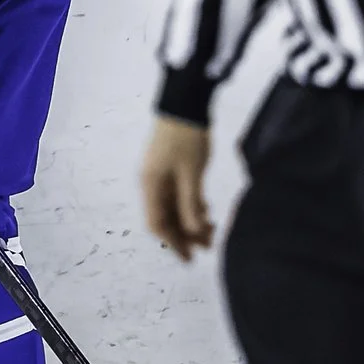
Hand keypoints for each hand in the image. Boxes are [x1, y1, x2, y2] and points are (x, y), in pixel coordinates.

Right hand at [140, 114, 214, 260]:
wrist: (184, 105)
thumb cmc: (186, 140)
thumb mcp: (192, 174)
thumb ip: (191, 204)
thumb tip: (192, 231)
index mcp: (151, 186)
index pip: (157, 223)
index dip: (173, 242)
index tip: (190, 257)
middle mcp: (152, 184)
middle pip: (165, 217)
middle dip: (184, 234)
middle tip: (207, 247)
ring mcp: (160, 176)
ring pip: (173, 207)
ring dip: (190, 220)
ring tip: (212, 230)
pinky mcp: (170, 169)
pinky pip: (178, 195)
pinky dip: (191, 206)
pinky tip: (206, 210)